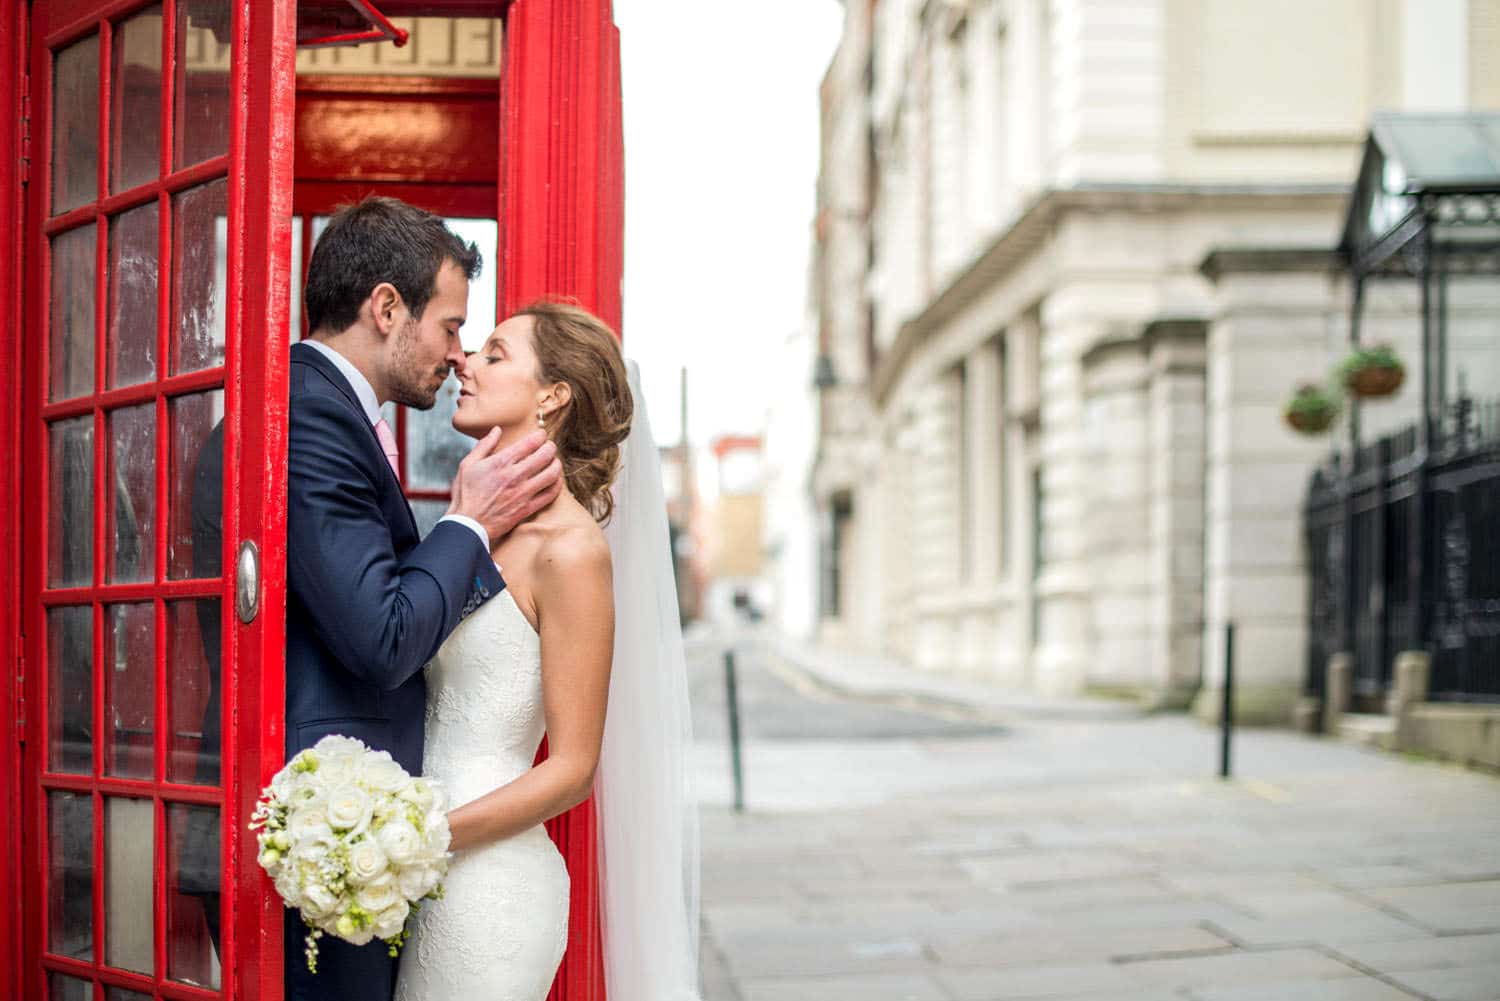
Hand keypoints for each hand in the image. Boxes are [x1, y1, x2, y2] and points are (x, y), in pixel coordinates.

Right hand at [448, 429, 563, 544]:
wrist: (467, 524)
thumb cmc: (466, 494)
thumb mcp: (468, 464)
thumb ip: (484, 445)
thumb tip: (497, 430)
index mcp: (500, 463)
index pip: (529, 443)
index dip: (540, 436)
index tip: (542, 435)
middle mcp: (514, 476)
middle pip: (544, 456)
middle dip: (551, 447)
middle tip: (550, 446)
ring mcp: (523, 493)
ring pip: (551, 474)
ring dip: (556, 465)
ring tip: (554, 462)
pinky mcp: (527, 508)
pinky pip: (550, 495)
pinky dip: (557, 485)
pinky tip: (555, 480)